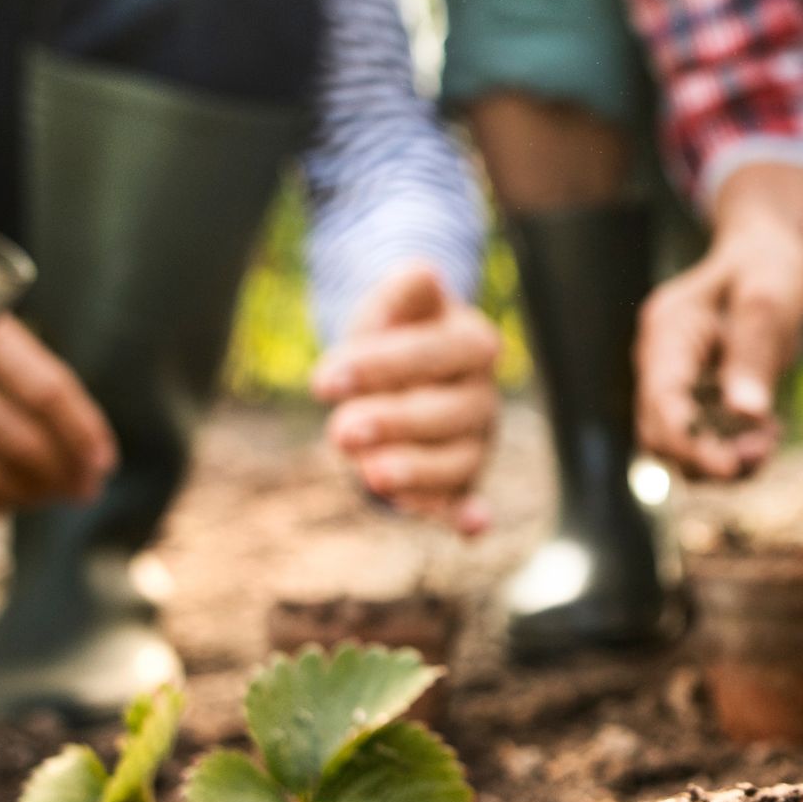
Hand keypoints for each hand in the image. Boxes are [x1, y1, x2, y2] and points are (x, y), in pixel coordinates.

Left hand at [312, 262, 499, 534]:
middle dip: (393, 423)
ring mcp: (475, 442)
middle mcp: (481, 397)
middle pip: (446, 413)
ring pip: (455, 462)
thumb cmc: (393, 333)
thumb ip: (402, 292)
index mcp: (473, 343)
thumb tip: (422, 273)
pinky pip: (466, 499)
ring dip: (417, 472)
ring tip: (372, 475)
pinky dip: (470, 515)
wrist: (400, 368)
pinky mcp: (460, 481)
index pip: (429, 354)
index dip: (378, 366)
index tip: (321, 381)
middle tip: (340, 431)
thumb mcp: (390, 305)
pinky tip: (469, 528)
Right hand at [636, 165, 802, 479]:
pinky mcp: (692, 397)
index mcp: (666, 332)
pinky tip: (767, 433)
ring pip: (678, 444)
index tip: (730, 467)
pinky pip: (701, 438)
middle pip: (659, 433)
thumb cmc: (767, 268)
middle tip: (763, 453)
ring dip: (720, 457)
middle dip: (706, 456)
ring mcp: (673, 382)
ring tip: (769, 443)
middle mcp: (658, 362)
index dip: (689, 442)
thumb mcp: (768, 301)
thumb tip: (749, 415)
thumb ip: (754, 356)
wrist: (766, 256)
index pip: (661, 400)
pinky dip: (732, 447)